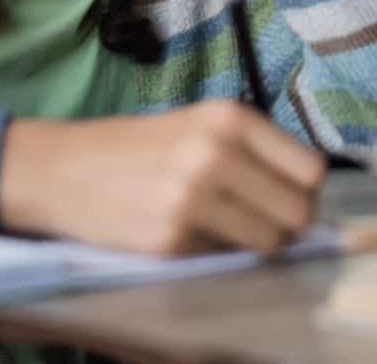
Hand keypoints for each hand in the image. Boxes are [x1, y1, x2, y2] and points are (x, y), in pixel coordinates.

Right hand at [0, 101, 325, 255]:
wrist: (65, 168)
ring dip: (255, 242)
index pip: (311, 169)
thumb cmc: (141, 147)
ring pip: (269, 241)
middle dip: (287, 223)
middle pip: (299, 210)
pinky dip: (213, 251)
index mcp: (231, 118)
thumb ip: (252, 151)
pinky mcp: (172, 239)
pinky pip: (223, 257)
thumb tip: (306, 193)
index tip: (289, 196)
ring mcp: (194, 198)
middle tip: (260, 220)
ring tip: (223, 226)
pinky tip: (185, 231)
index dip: (305, 190)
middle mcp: (217, 153)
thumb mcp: (201, 125)